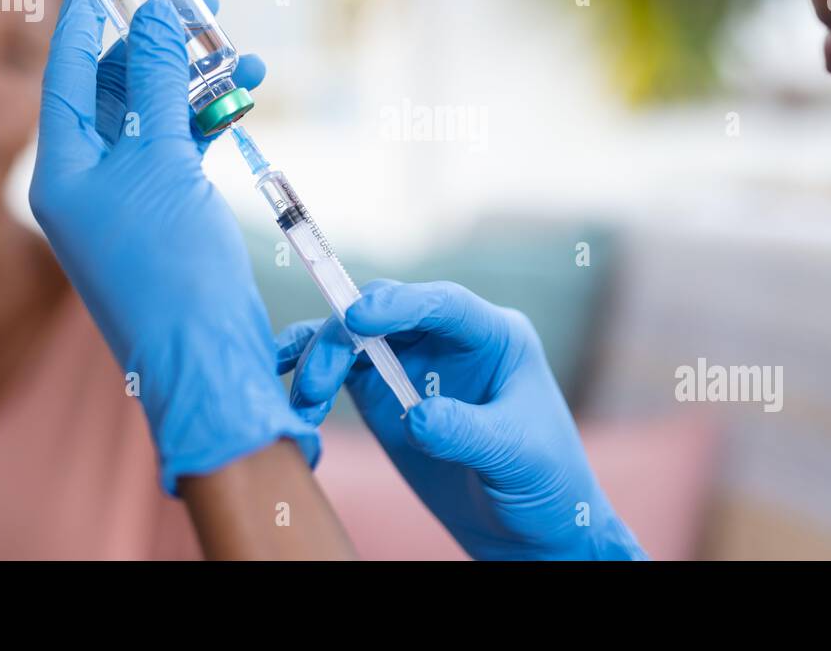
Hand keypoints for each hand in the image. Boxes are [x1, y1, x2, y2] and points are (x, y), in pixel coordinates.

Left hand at [31, 0, 316, 494]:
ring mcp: (130, 199)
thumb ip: (161, 84)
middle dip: (160, 45)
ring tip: (240, 52)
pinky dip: (211, 121)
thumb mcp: (163, 162)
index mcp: (63, 169)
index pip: (67, 73)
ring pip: (159, 117)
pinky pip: (185, 149)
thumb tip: (156, 17)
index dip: (87, 15)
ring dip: (199, 83)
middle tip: (199, 3)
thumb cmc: (173, 267)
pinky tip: (244, 96)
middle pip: (117, 89)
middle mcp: (89, 180)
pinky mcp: (170, 214)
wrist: (207, 355)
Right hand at [278, 280, 645, 559]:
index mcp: (493, 336)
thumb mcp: (517, 455)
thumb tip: (416, 417)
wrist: (530, 526)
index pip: (443, 304)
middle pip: (385, 315)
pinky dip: (309, 377)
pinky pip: (340, 372)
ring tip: (303, 402)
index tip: (358, 318)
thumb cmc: (545, 480)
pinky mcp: (384, 395)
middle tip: (316, 383)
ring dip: (318, 358)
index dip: (400, 303)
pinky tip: (285, 390)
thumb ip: (467, 431)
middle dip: (343, 337)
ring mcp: (412, 364)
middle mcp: (447, 339)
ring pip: (353, 338)